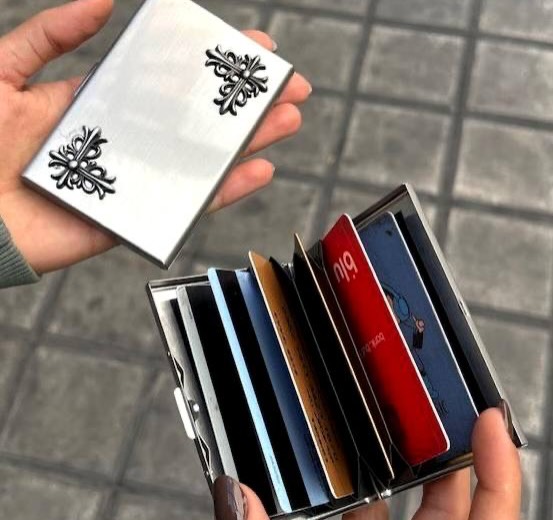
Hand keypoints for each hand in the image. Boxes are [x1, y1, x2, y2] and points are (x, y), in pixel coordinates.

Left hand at [0, 0, 310, 273]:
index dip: (205, 64)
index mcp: (97, 104)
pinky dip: (224, 191)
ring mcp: (133, 181)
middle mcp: (124, 141)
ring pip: (200, 160)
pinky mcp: (134, 219)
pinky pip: (186, 205)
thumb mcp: (3, 73)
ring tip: (286, 121)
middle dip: (241, 102)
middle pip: (194, 119)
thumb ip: (50, 37)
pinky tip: (257, 171)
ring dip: (246, 141)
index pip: (164, 80)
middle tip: (285, 87)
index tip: (245, 47)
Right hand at [213, 404, 520, 519]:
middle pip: (446, 500)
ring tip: (365, 432)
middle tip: (410, 405)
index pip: (494, 513)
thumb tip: (234, 495)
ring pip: (401, 514)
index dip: (498, 462)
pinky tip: (329, 486)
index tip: (487, 416)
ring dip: (384, 475)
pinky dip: (351, 506)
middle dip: (430, 450)